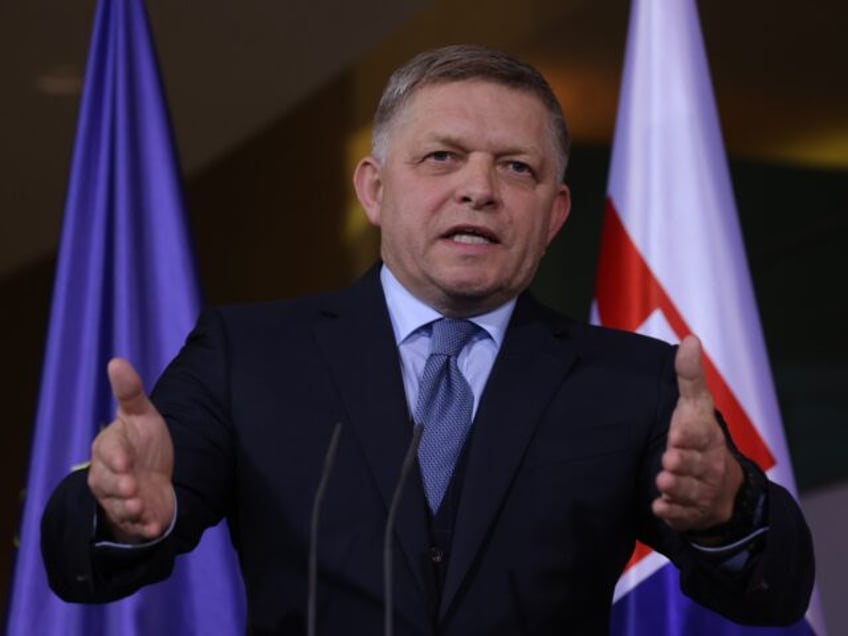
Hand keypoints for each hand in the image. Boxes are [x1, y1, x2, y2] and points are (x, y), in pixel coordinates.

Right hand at [87, 358, 174, 542]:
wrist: (155, 474)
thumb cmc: (144, 442)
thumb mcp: (142, 414)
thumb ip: (130, 392)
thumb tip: (116, 360)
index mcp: (110, 449)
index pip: (108, 453)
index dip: (116, 457)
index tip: (125, 460)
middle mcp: (110, 477)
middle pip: (109, 483)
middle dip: (120, 487)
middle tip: (132, 487)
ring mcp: (121, 500)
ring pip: (120, 506)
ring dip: (130, 508)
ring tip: (141, 506)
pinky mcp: (136, 519)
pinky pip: (137, 526)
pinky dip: (145, 528)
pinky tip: (155, 527)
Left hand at [652, 335, 742, 533]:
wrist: (720, 486)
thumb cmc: (698, 436)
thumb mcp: (694, 404)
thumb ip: (689, 376)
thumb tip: (689, 338)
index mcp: (707, 437)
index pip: (700, 435)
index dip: (689, 436)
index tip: (676, 435)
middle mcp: (708, 465)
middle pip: (696, 466)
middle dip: (683, 464)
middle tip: (669, 460)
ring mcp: (701, 491)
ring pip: (689, 492)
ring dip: (676, 488)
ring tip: (662, 482)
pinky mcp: (690, 512)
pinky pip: (682, 515)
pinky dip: (672, 513)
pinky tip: (660, 508)